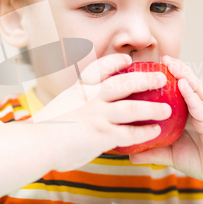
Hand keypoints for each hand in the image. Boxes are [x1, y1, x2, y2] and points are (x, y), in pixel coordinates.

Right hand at [41, 53, 171, 172]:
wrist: (35, 144)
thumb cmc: (44, 129)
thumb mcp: (61, 106)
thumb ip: (76, 104)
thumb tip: (84, 108)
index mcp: (79, 89)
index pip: (100, 69)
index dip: (116, 62)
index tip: (128, 60)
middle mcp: (90, 98)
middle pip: (124, 84)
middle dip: (145, 80)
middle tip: (161, 78)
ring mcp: (97, 116)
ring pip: (132, 107)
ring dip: (152, 108)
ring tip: (167, 109)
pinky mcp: (101, 135)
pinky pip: (129, 133)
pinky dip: (144, 132)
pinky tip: (155, 132)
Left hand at [129, 56, 202, 187]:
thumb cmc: (201, 160)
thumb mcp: (171, 155)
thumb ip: (153, 152)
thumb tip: (131, 155)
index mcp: (188, 113)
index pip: (177, 91)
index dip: (167, 79)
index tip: (150, 67)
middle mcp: (199, 108)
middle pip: (187, 84)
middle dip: (176, 69)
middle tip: (162, 57)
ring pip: (195, 89)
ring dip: (184, 75)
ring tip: (171, 63)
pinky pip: (201, 106)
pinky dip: (191, 95)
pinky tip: (183, 84)